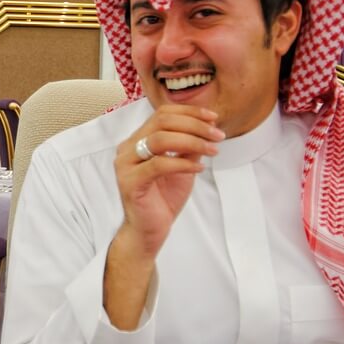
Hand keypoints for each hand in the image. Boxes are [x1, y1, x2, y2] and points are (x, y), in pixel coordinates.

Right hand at [102, 106, 222, 330]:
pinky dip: (183, 164)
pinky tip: (199, 168)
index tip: (214, 118)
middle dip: (195, 125)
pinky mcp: (129, 182)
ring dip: (192, 141)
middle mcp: (127, 148)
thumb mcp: (182, 166)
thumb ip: (190, 146)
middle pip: (161, 122)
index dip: (190, 112)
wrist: (149, 231)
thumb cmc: (163, 199)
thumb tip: (208, 125)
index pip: (162, 113)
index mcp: (137, 140)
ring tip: (213, 150)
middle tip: (218, 135)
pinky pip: (159, 165)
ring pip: (159, 140)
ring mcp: (125, 164)